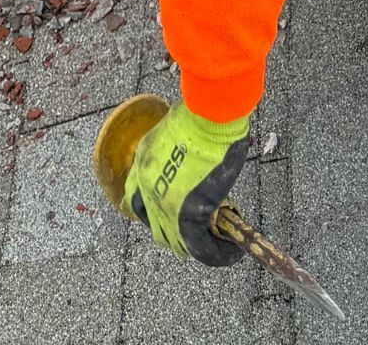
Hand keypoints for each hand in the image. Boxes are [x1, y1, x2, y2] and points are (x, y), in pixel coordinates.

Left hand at [122, 98, 252, 263]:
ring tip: (216, 246)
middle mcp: (147, 186)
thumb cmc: (202, 114)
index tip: (172, 216)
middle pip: (155, 226)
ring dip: (196, 246)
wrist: (210, 114)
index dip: (155, 213)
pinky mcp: (186, 215)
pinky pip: (200, 247)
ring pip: (176, 242)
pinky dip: (216, 254)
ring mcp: (164, 203)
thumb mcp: (177, 132)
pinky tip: (231, 252)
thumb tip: (193, 163)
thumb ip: (177, 153)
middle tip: (197, 233)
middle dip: (175, 234)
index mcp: (143, 163)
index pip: (136, 200)